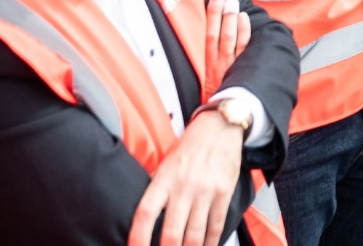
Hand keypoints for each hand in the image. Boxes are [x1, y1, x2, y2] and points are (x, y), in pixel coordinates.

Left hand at [128, 112, 244, 245]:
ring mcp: (206, 190)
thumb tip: (144, 218)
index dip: (138, 237)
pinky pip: (216, 225)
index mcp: (164, 179)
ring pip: (195, 234)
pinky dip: (211, 242)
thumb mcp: (165, 164)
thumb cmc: (189, 148)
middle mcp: (184, 186)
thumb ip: (156, 189)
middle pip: (172, 231)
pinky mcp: (224, 192)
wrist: (220, 128)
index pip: (146, 213)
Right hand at [204, 0, 250, 96]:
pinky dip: (244, 32)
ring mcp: (231, 66)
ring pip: (230, 38)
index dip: (211, 15)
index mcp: (206, 64)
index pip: (207, 35)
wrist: (223, 119)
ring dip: (232, 18)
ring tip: (234, 2)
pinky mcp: (243, 70)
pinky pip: (244, 49)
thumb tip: (202, 39)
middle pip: (219, 33)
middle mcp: (218, 63)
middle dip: (221, 13)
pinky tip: (244, 18)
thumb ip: (204, 62)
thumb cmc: (213, 101)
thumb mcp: (203, 83)